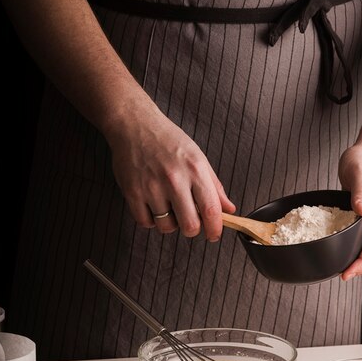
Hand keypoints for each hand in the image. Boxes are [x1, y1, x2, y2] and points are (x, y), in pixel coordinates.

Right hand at [108, 101, 235, 241]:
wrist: (134, 125)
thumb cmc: (167, 140)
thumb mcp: (198, 157)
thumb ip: (214, 186)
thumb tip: (229, 209)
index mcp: (195, 169)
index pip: (211, 210)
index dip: (215, 229)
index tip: (214, 235)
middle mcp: (174, 179)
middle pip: (190, 225)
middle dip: (192, 229)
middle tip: (190, 221)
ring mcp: (152, 187)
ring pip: (166, 227)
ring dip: (170, 223)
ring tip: (168, 207)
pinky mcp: (133, 192)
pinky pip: (145, 222)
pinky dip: (151, 220)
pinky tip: (153, 206)